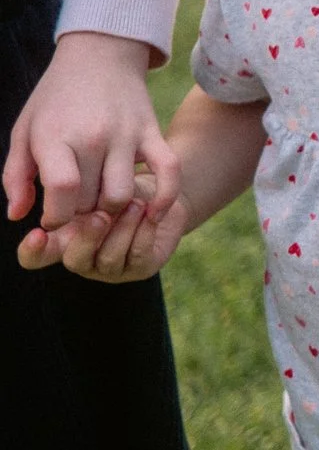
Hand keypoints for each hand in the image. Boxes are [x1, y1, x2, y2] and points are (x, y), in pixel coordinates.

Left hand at [5, 32, 179, 230]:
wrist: (99, 56)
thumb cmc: (56, 99)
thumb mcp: (25, 131)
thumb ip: (15, 176)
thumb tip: (19, 216)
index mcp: (56, 137)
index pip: (63, 192)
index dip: (56, 218)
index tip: (53, 219)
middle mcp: (94, 137)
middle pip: (90, 201)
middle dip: (79, 213)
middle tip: (75, 206)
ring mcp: (127, 135)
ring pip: (122, 196)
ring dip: (110, 209)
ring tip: (100, 200)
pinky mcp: (152, 132)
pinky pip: (169, 171)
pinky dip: (164, 197)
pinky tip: (153, 214)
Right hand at [17, 174, 186, 281]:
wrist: (159, 191)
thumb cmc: (115, 183)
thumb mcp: (89, 181)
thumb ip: (63, 188)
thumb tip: (28, 202)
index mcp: (61, 240)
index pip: (34, 257)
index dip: (32, 250)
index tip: (37, 233)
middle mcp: (83, 257)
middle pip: (74, 260)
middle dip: (89, 237)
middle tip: (101, 214)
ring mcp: (110, 267)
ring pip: (109, 258)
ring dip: (123, 228)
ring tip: (135, 203)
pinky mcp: (140, 268)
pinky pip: (138, 255)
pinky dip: (144, 231)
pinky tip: (150, 212)